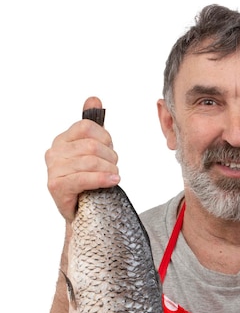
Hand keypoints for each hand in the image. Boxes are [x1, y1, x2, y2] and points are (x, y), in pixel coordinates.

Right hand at [45, 96, 119, 220]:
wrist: (83, 213)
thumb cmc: (88, 182)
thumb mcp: (91, 151)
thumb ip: (91, 126)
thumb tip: (93, 99)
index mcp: (62, 140)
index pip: (87, 127)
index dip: (105, 138)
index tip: (110, 149)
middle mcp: (54, 152)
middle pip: (91, 145)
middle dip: (110, 156)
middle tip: (114, 167)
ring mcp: (53, 169)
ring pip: (90, 161)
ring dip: (109, 169)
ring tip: (114, 176)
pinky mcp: (56, 187)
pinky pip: (84, 178)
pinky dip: (102, 179)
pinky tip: (114, 181)